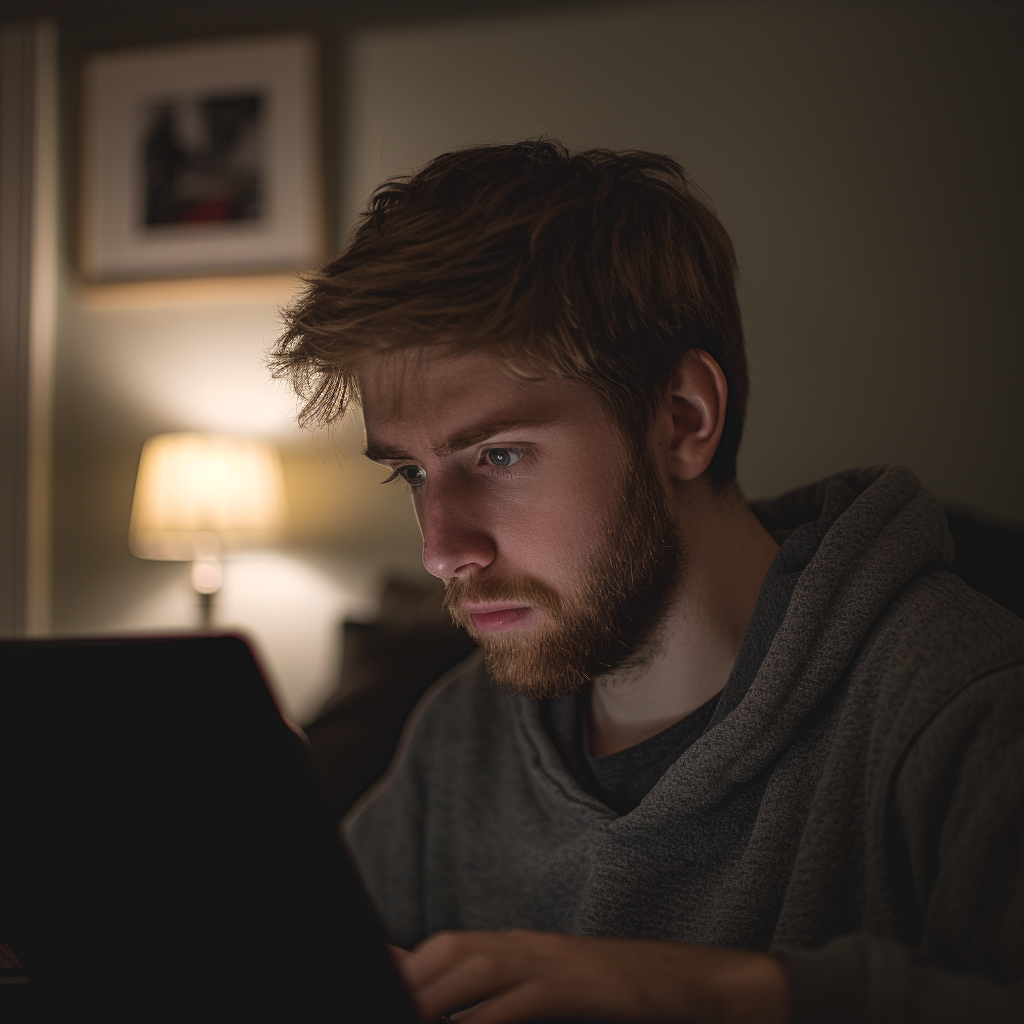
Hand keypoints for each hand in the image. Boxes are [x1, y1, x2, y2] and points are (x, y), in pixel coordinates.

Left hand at [392, 929, 789, 1023]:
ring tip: (407, 1012)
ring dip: (437, 993)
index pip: (451, 947)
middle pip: (454, 951)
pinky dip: (491, 1016)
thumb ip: (513, 998)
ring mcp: (560, 963)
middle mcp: (533, 946)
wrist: (701, 984)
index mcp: (524, 947)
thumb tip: (472, 1011)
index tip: (381, 975)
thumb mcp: (562, 992)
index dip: (410, 964)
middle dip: (414, 977)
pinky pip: (527, 998)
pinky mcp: (587, 987)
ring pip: (481, 968)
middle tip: (383, 999)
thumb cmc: (627, 996)